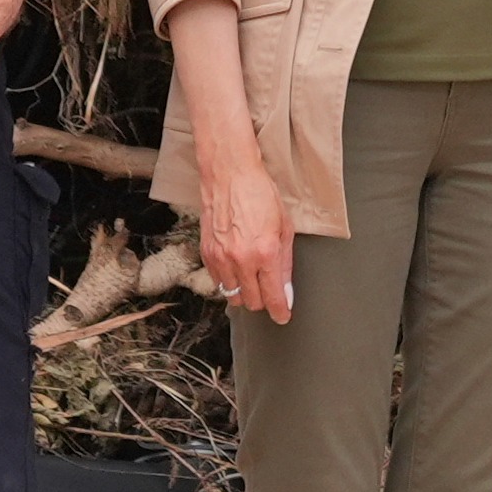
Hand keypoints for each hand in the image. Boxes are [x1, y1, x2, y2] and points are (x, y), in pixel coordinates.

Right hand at [194, 136, 298, 319]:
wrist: (230, 175)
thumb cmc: (260, 195)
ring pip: (232, 296)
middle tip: (268, 289)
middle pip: (251, 302)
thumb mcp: (284, 228)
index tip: (283, 315)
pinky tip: (236, 266)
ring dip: (244, 292)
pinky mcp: (206, 254)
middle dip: (263, 300)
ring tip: (251, 276)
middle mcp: (241, 259)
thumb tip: (285, 291)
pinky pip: (217, 282)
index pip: (272, 297)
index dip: (280, 311)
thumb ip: (284, 264)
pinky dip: (228, 281)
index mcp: (265, 253)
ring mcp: (221, 258)